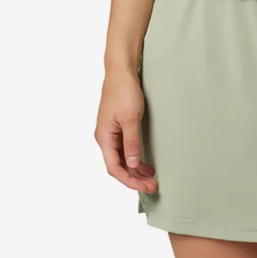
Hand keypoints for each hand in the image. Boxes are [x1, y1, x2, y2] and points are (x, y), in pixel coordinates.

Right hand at [94, 69, 157, 193]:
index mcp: (104, 138)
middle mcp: (104, 138)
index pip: (114, 168)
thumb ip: (131, 143)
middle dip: (134, 178)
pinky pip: (124, 148)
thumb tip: (132, 165)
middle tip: (153, 185)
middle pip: (118, 166)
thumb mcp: (131, 118)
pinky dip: (134, 157)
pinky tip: (144, 162)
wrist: (121, 71)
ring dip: (135, 169)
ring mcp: (110, 132)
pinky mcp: (117, 127)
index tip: (145, 186)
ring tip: (151, 177)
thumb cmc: (124, 91)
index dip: (129, 180)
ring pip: (121, 158)